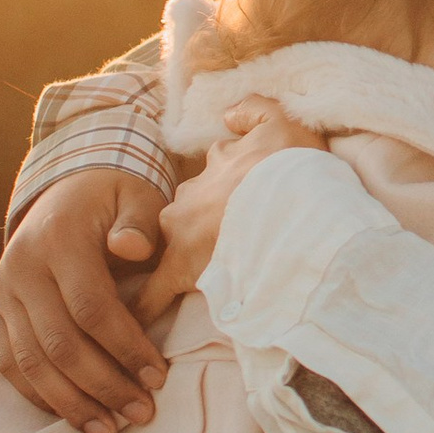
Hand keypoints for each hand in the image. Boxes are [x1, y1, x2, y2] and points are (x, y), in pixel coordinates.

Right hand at [0, 170, 171, 432]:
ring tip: (109, 431)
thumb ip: (140, 222)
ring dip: (71, 403)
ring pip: (31, 362)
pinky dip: (41, 395)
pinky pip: (12, 365)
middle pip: (59, 343)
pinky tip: (75, 416)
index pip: (90, 307)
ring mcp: (3, 294)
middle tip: (142, 412)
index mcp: (57, 239)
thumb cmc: (113, 200)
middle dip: (103, 385)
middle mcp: (21, 269)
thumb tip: (133, 248)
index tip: (159, 376)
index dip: (125, 346)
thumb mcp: (135, 196)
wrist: (64, 190)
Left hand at [139, 107, 314, 315]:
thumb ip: (256, 112)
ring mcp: (184, 232)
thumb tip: (229, 115)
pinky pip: (156, 289)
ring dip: (184, 256)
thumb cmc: (294, 166)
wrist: (292, 201)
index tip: (231, 208)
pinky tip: (139, 320)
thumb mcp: (284, 124)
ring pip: (174, 243)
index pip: (212, 179)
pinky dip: (147, 304)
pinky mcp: (182, 268)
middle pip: (188, 211)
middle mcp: (193, 194)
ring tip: (201, 277)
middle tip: (225, 245)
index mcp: (218, 166)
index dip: (223, 193)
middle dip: (201, 226)